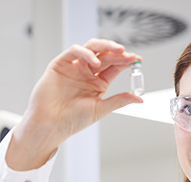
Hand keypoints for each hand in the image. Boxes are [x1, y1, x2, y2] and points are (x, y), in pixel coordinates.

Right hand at [6, 39, 141, 170]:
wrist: (50, 125)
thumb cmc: (72, 120)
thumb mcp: (100, 109)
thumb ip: (119, 101)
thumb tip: (140, 98)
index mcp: (98, 83)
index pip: (115, 66)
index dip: (126, 61)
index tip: (137, 60)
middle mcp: (87, 73)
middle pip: (105, 55)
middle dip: (118, 53)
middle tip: (128, 55)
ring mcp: (74, 67)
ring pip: (91, 49)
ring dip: (105, 47)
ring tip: (117, 52)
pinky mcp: (60, 64)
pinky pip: (74, 52)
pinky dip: (85, 53)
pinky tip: (94, 62)